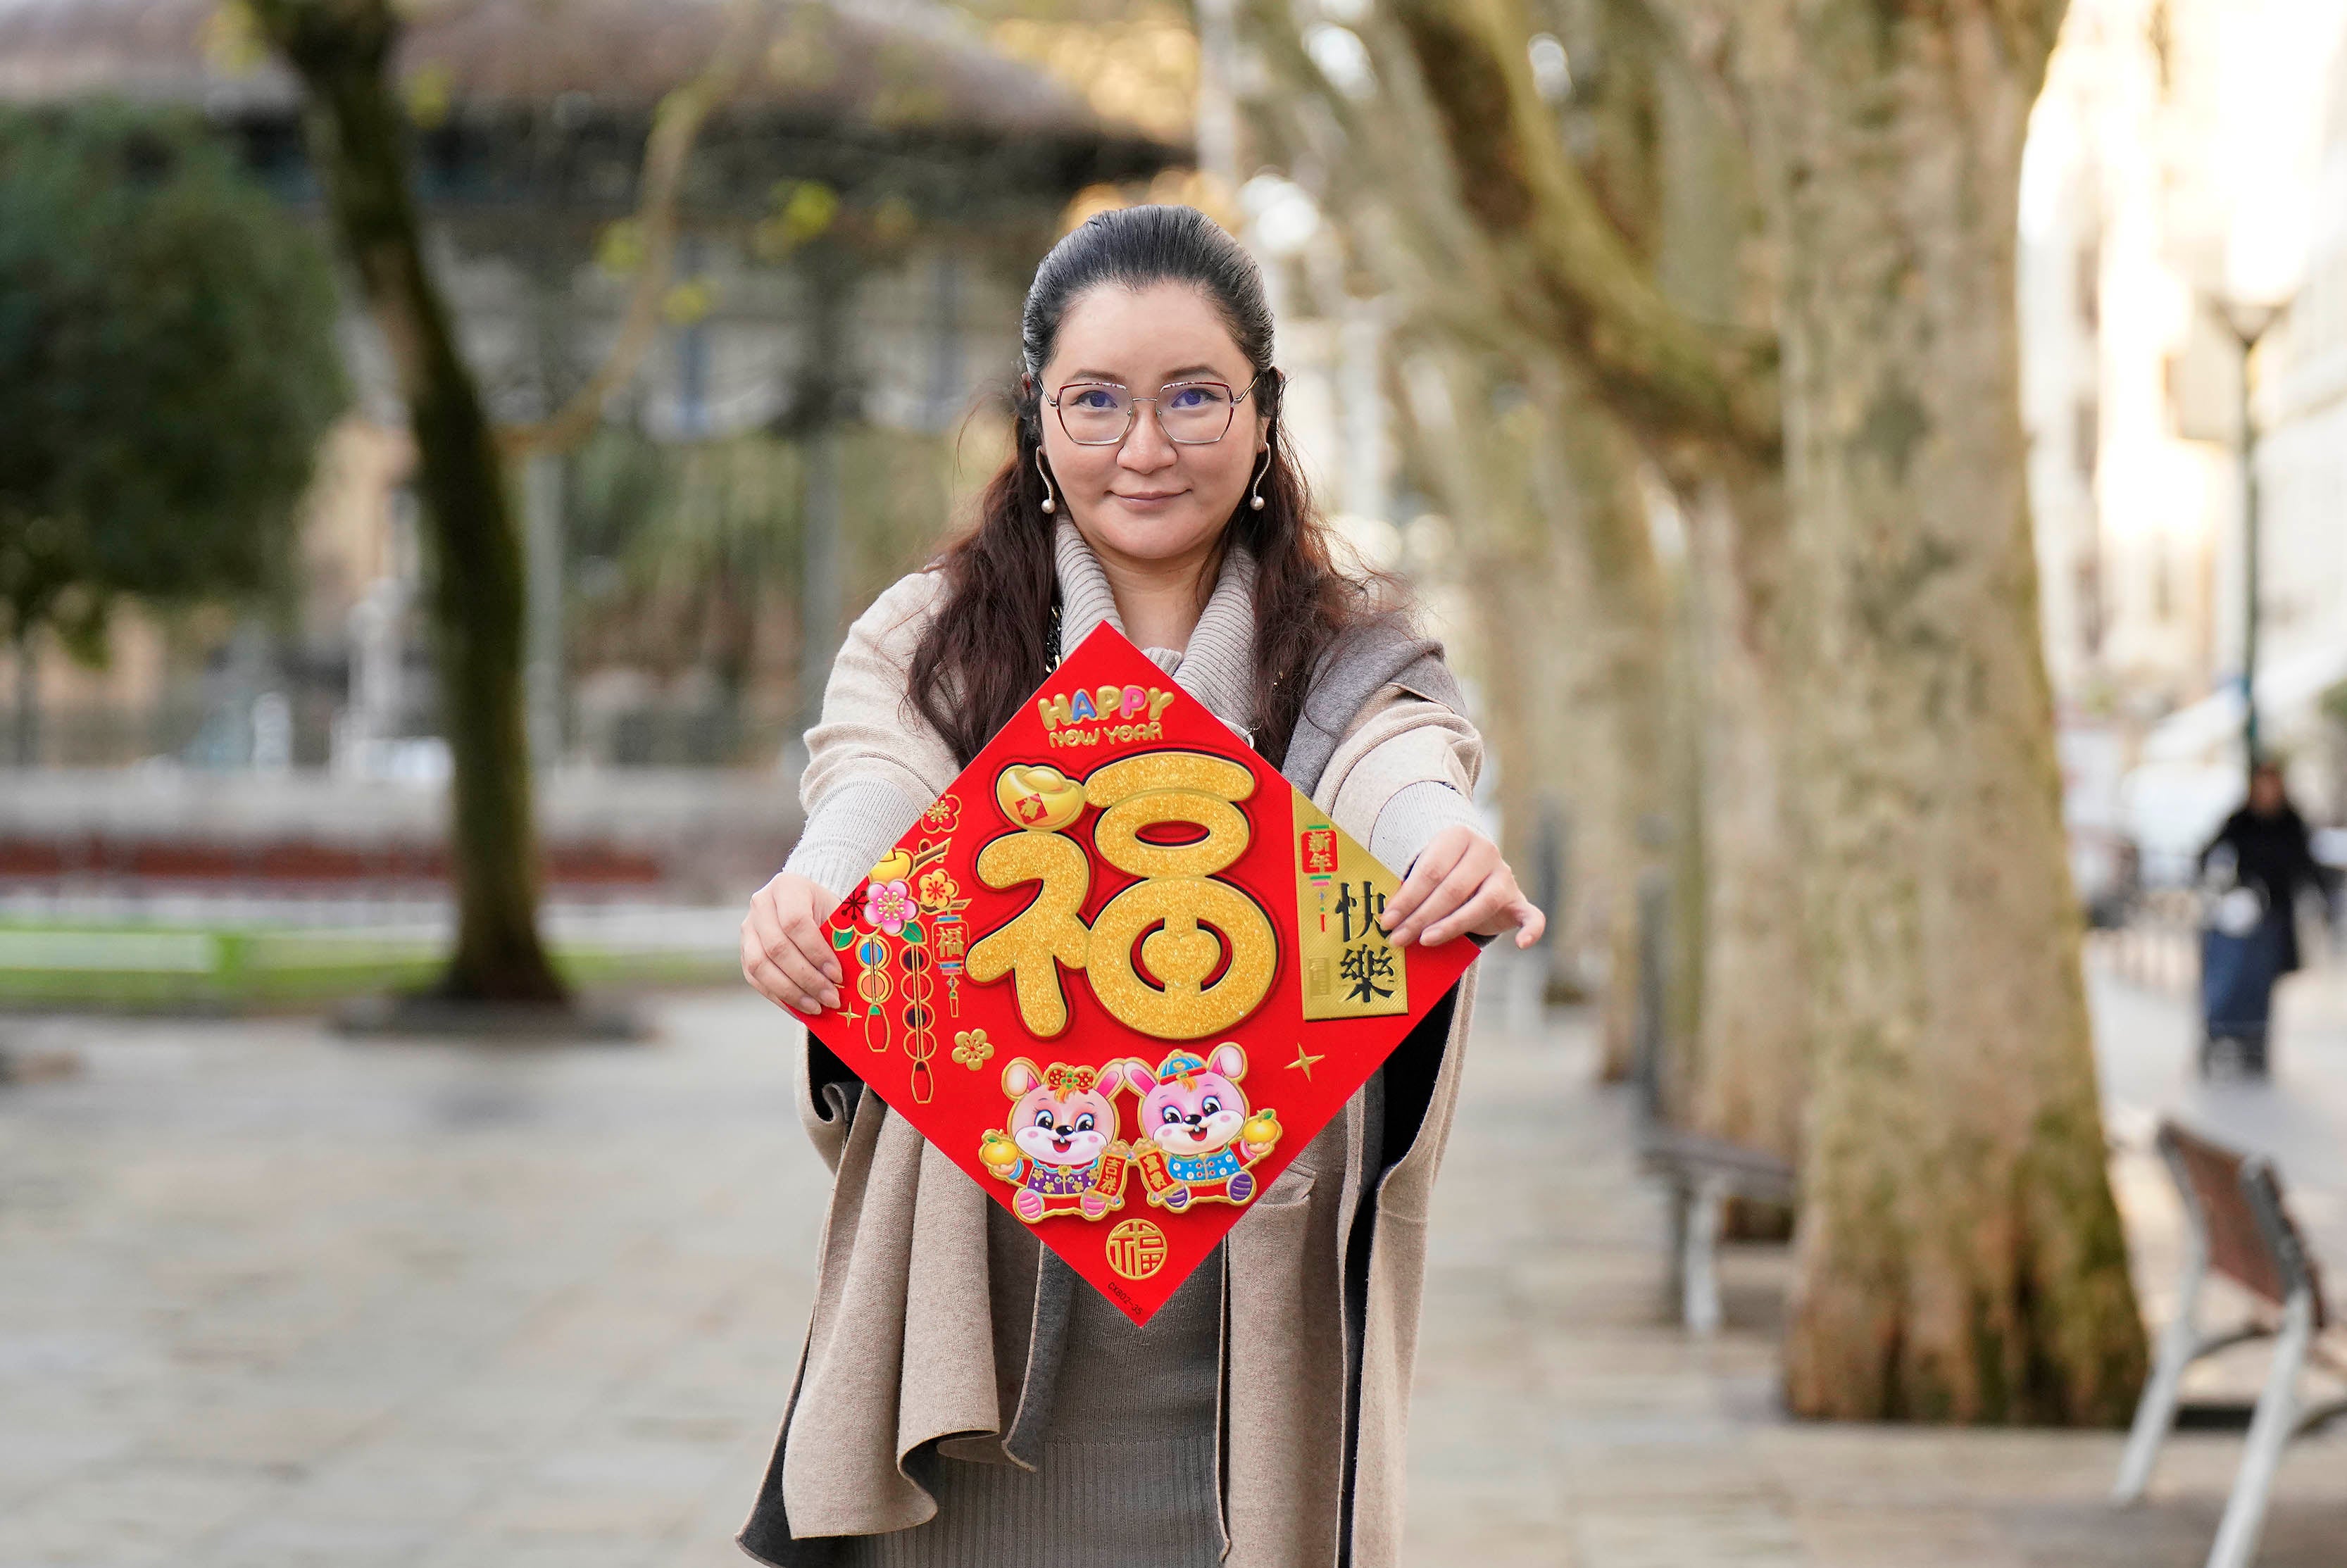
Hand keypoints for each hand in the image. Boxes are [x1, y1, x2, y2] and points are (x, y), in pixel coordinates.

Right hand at [741, 871, 843, 1014]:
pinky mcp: (743, 951)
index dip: (816, 952)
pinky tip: (801, 1008)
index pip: (796, 922)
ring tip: (817, 1007)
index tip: (838, 975)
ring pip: (760, 966)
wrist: (808, 906)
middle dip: (807, 978)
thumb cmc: (828, 912)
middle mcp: (761, 904)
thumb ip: (843, 937)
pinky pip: (756, 979)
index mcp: (786, 886)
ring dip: (791, 992)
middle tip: (831, 998)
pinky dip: (780, 997)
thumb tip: (852, 974)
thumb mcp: (838, 914)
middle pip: (777, 947)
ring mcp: (748, 928)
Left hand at [1379, 826, 1546, 949]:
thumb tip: (1386, 919)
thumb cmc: (1441, 875)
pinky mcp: (1519, 899)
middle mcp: (1485, 851)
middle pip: (1452, 888)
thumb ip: (1411, 889)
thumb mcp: (1426, 873)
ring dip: (1451, 926)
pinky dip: (1531, 930)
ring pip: (1482, 903)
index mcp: (1458, 837)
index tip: (1386, 921)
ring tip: (1426, 941)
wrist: (1475, 872)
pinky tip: (1522, 944)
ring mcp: (1504, 875)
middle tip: (1398, 938)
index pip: (1431, 870)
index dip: (1407, 898)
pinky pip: (1532, 916)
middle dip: (1421, 916)